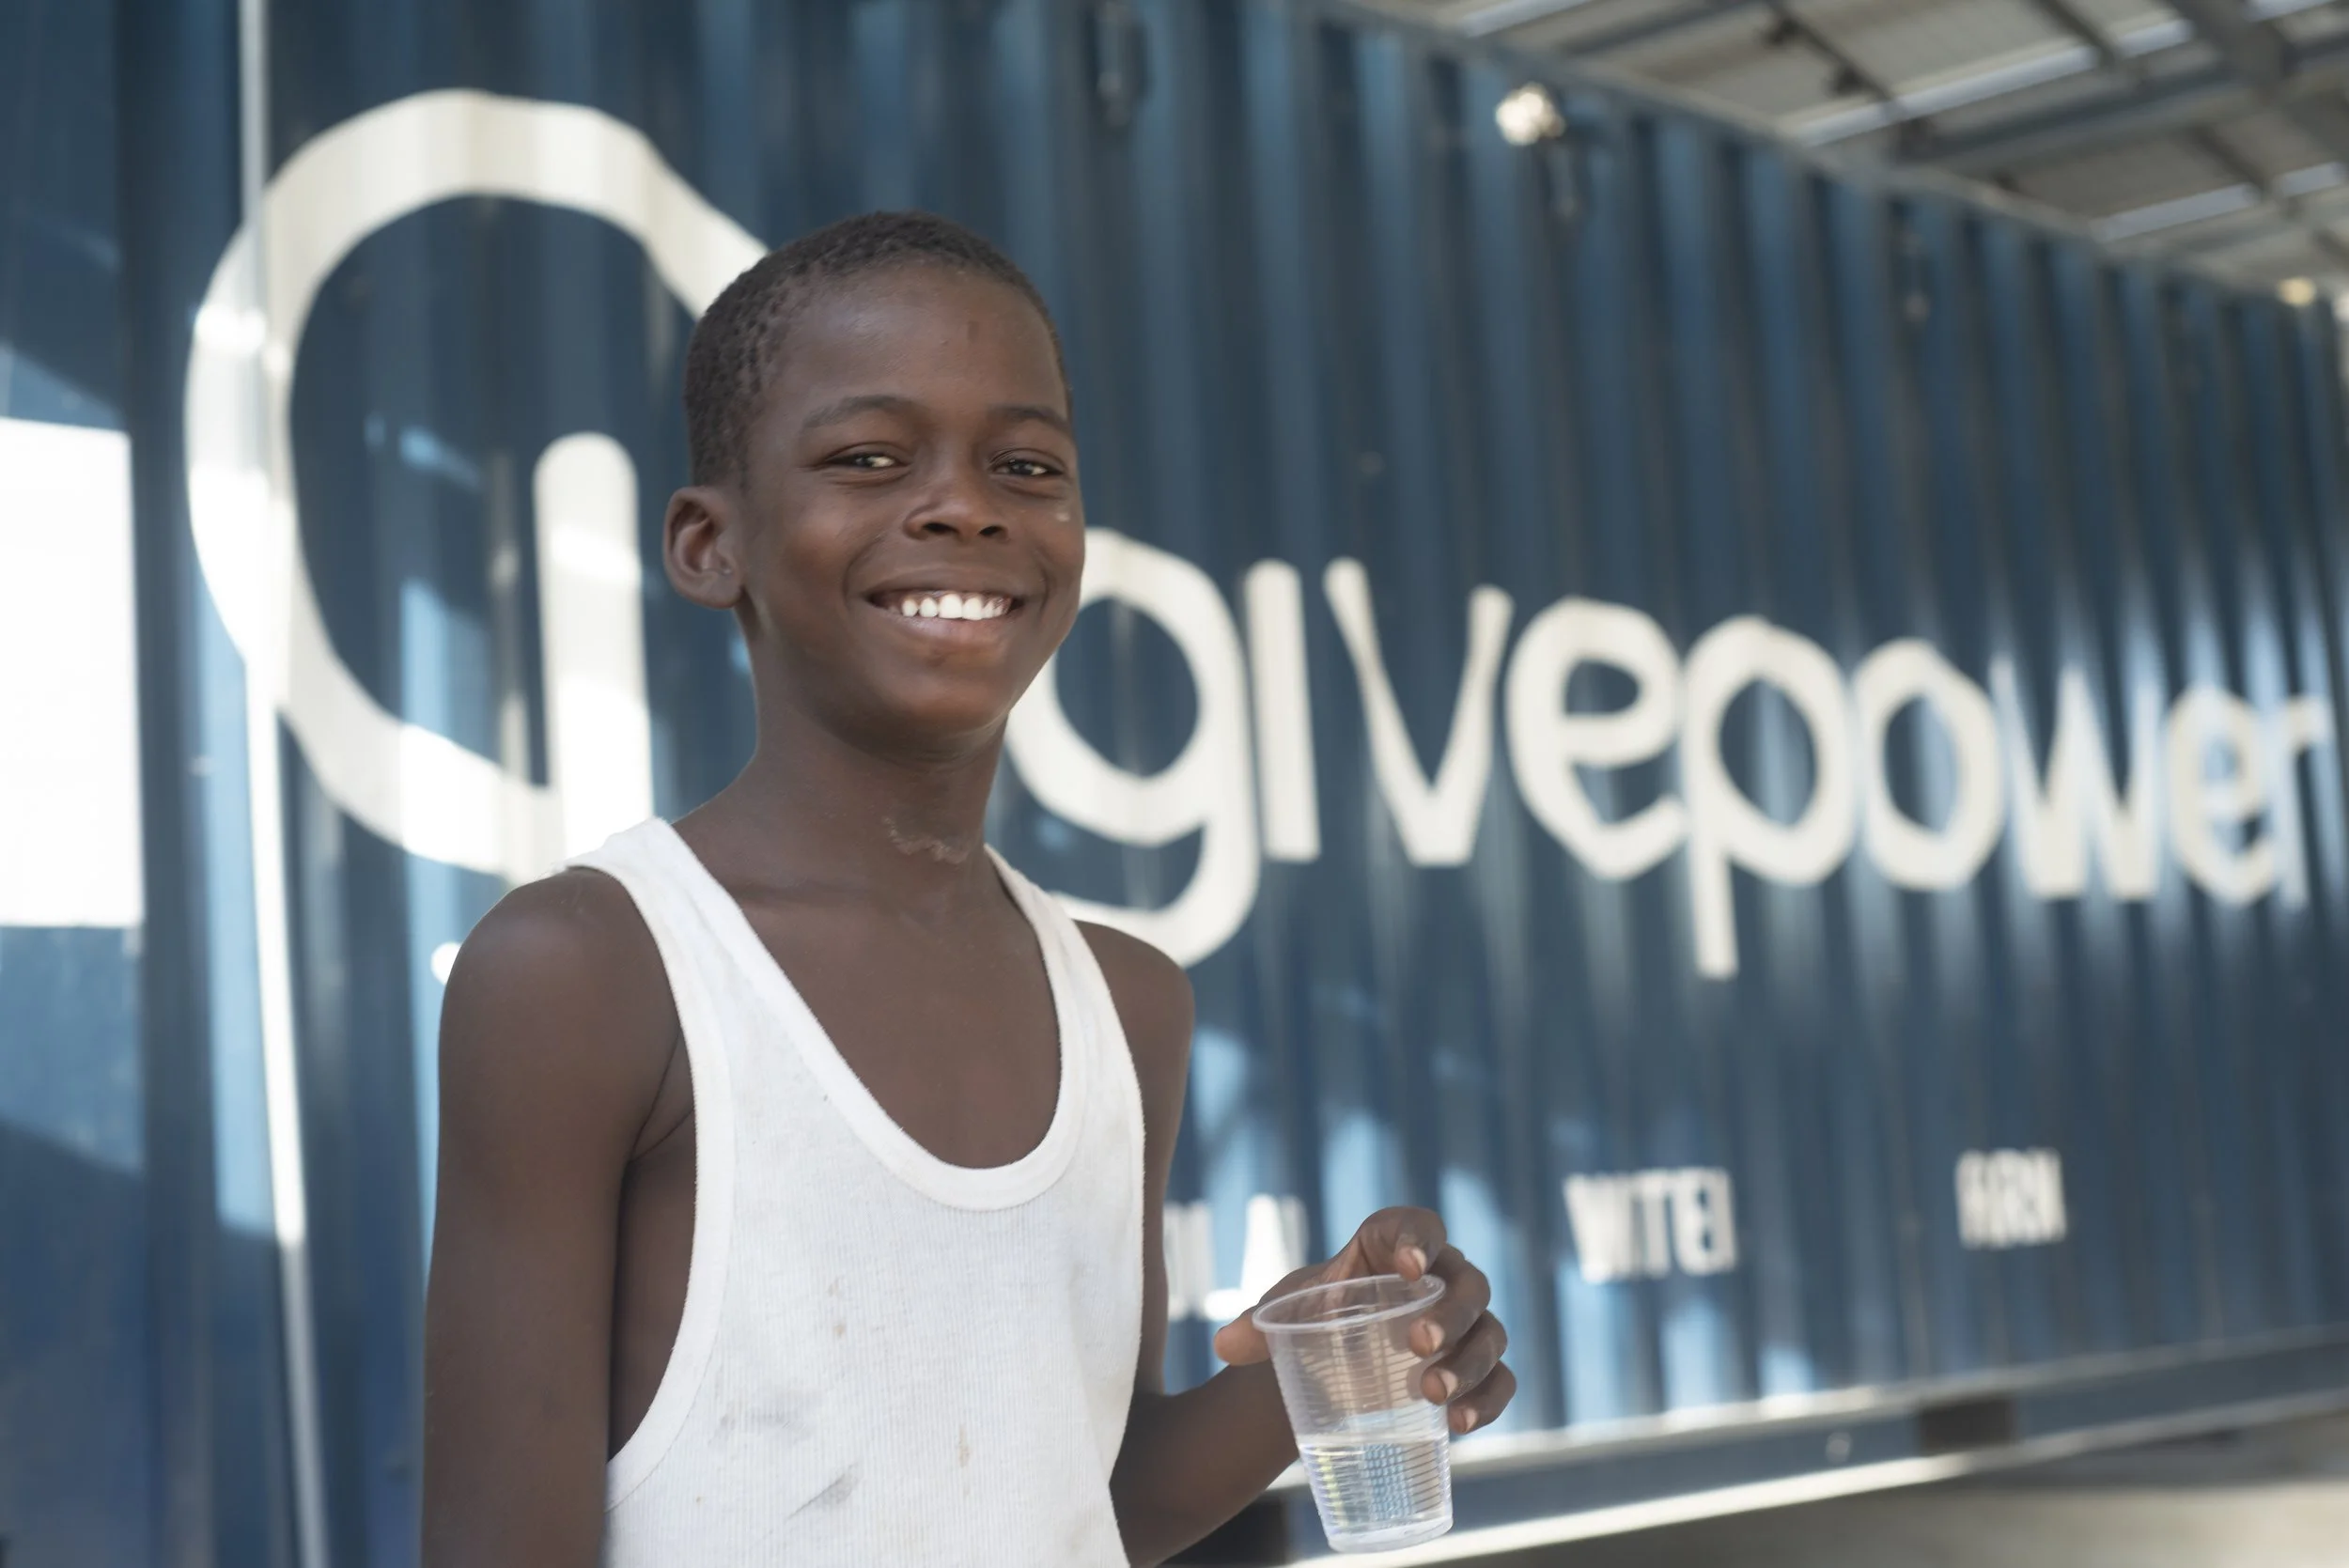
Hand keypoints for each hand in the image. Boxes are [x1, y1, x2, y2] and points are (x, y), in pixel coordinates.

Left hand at [1211, 1206, 1515, 1434]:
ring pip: (1490, 1334)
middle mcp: (1442, 1278)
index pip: (1418, 1227)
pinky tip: (1459, 1425)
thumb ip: (1259, 1325)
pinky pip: (1501, 1381)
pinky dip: (1489, 1400)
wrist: (1334, 1358)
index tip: (1407, 1265)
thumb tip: (1224, 1343)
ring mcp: (1467, 1325)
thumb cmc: (1316, 1317)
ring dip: (1468, 1363)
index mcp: (1394, 1245)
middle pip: (1468, 1284)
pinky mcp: (1479, 1370)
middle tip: (1415, 1344)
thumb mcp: (1286, 1314)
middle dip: (1448, 1314)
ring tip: (1430, 1394)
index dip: (1419, 1238)